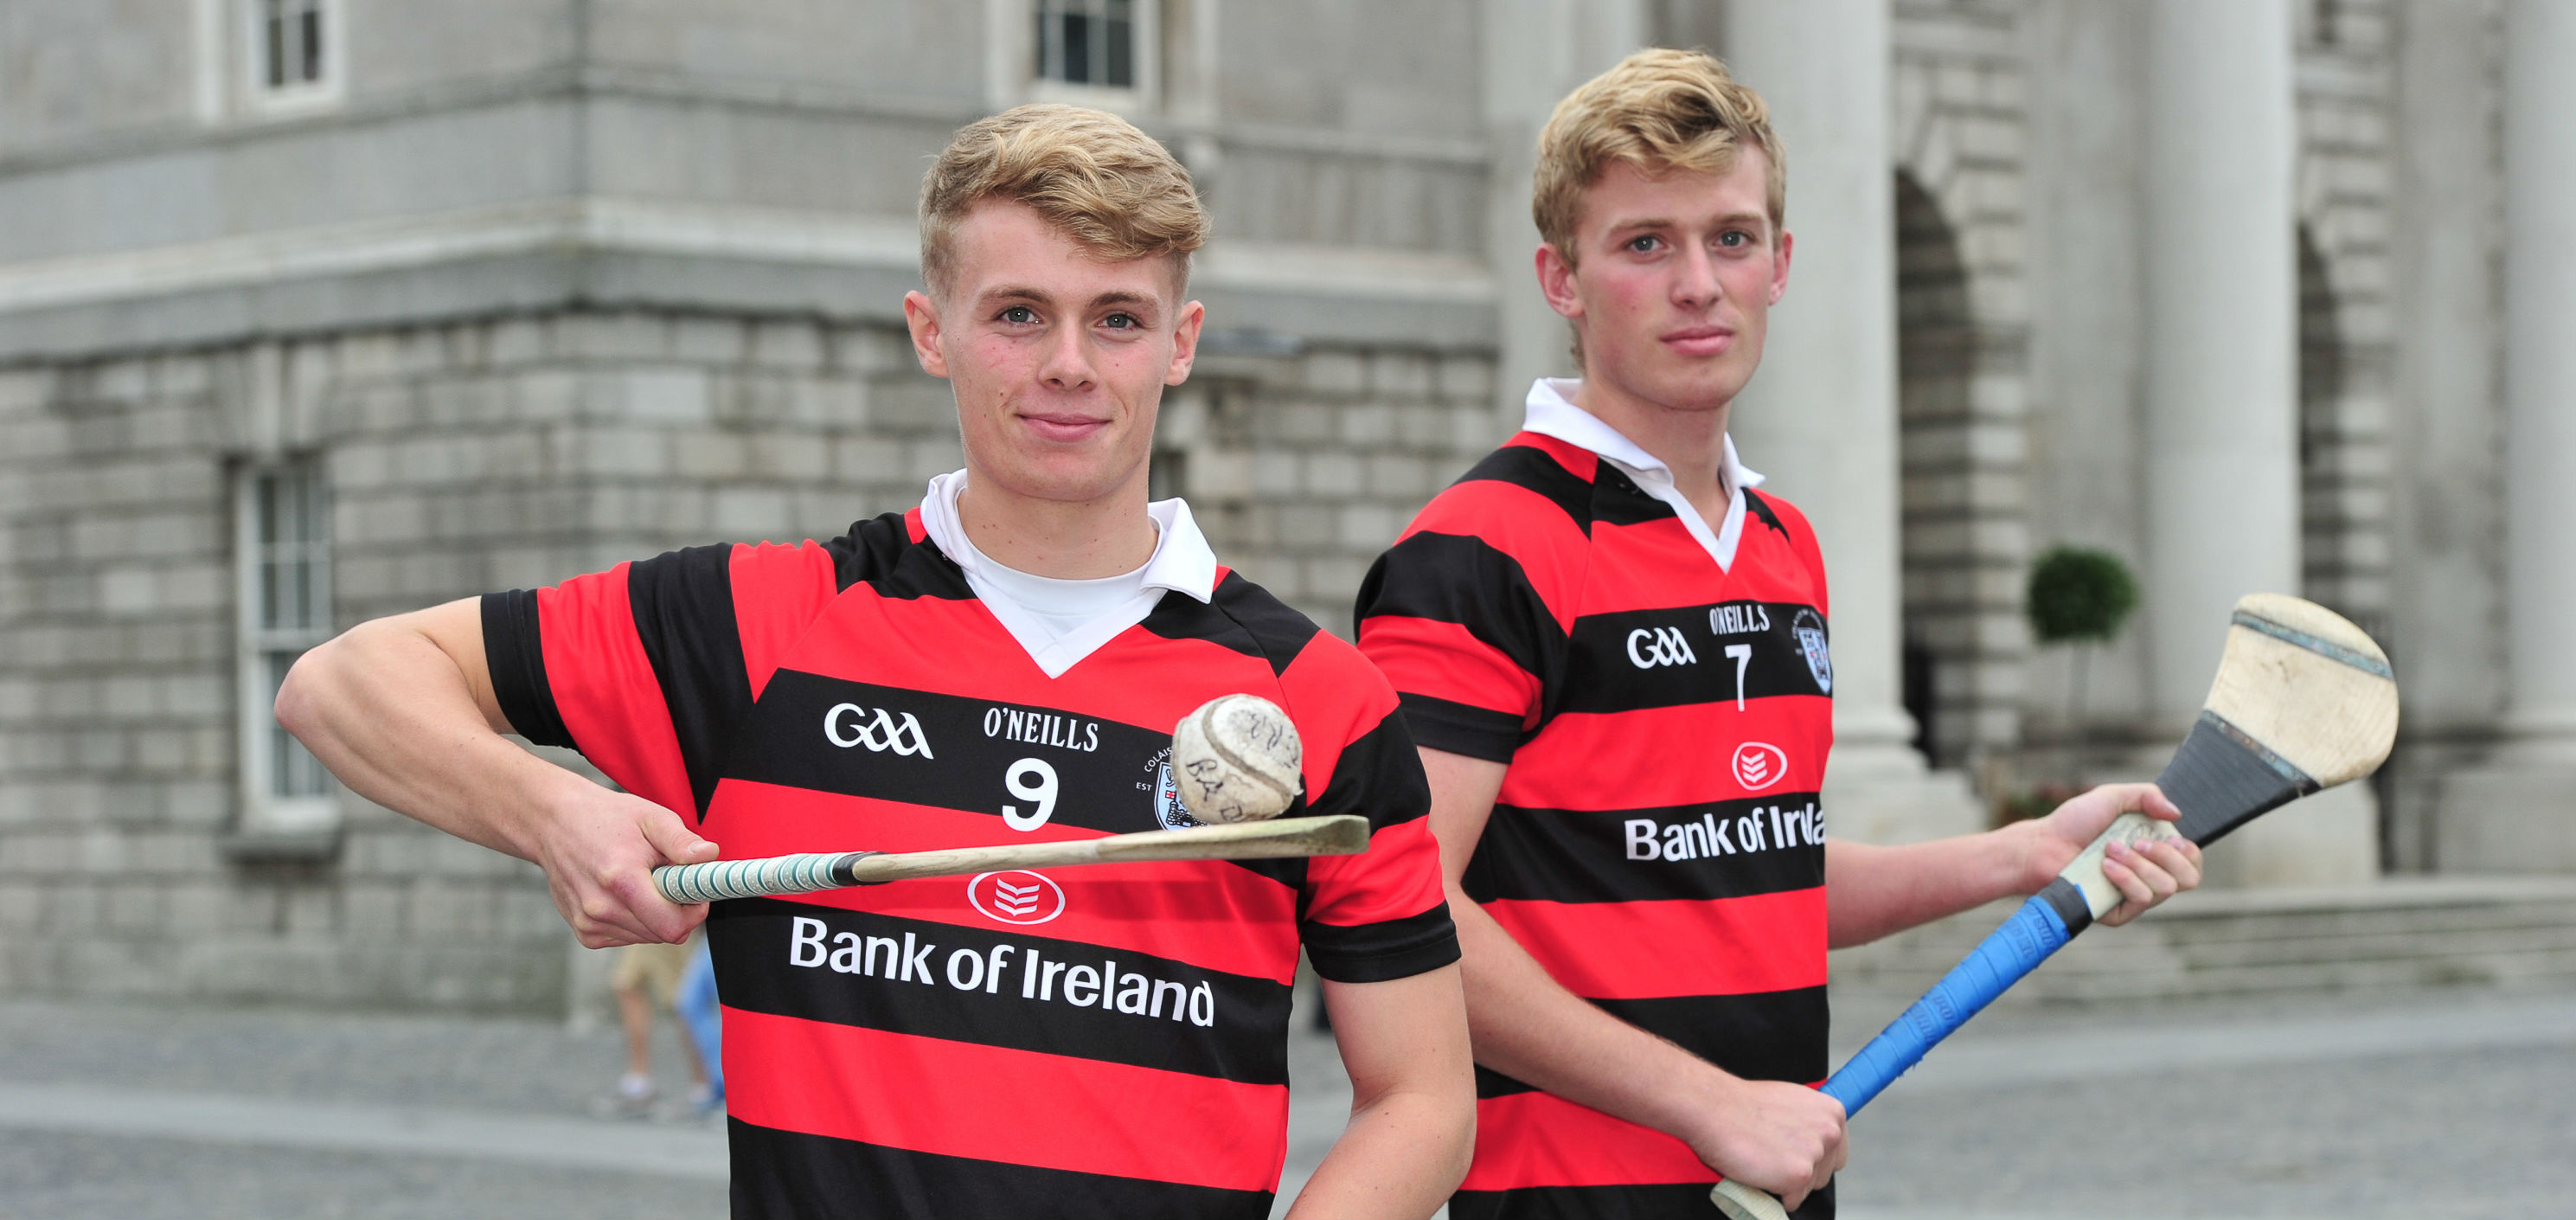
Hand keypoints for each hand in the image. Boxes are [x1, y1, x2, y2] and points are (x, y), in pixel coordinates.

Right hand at [531, 783, 719, 946]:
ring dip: (655, 916)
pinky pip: (627, 937)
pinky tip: (624, 894)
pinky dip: (635, 921)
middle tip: (668, 880)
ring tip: (642, 882)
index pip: (673, 926)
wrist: (554, 823)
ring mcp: (589, 923)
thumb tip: (709, 856)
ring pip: (646, 937)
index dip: (694, 912)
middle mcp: (601, 908)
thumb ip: (681, 841)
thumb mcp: (650, 817)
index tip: (694, 892)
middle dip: (676, 911)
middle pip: (662, 934)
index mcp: (622, 880)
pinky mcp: (584, 932)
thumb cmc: (607, 817)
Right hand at [1683, 1075, 1847, 1211]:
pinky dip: (1774, 1195)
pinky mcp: (1800, 1176)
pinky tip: (1759, 1173)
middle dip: (1801, 1171)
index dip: (1813, 1157)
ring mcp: (1816, 1154)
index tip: (1793, 1154)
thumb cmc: (1743, 1104)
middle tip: (1773, 1157)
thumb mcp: (1790, 1101)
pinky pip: (1793, 1201)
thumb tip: (1813, 1141)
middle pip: (1825, 1173)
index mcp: (1832, 1112)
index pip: (1837, 1152)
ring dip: (1786, 1183)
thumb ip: (1809, 1121)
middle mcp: (1831, 1132)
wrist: (1715, 1108)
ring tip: (1763, 1160)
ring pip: (1809, 1188)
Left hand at [2021, 783, 2203, 925]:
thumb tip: (2177, 815)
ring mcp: (2134, 896)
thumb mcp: (2112, 797)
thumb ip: (2147, 795)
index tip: (2172, 838)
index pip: (2193, 863)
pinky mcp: (2118, 913)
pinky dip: (2126, 878)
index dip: (2190, 852)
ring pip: (2165, 888)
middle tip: (2136, 842)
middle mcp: (2149, 876)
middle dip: (2167, 856)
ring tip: (2110, 850)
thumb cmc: (2074, 823)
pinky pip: (2141, 900)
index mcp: (2154, 853)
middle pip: (2190, 879)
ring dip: (2138, 864)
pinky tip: (2105, 867)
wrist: (2043, 845)